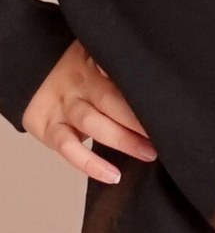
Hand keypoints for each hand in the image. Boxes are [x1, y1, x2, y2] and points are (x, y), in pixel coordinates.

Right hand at [22, 41, 154, 183]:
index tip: (169, 107)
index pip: (123, 77)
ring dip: (123, 140)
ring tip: (148, 154)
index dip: (145, 92)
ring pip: (93, 123)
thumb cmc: (74, 69)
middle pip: (111, 101)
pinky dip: (89, 164)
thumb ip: (120, 66)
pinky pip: (68, 148)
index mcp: (94, 66)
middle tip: (167, 134)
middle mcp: (78, 86)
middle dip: (139, 120)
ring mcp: (62, 108)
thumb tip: (158, 73)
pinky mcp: (46, 128)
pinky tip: (112, 175)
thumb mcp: (96, 56)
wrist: (26, 70)